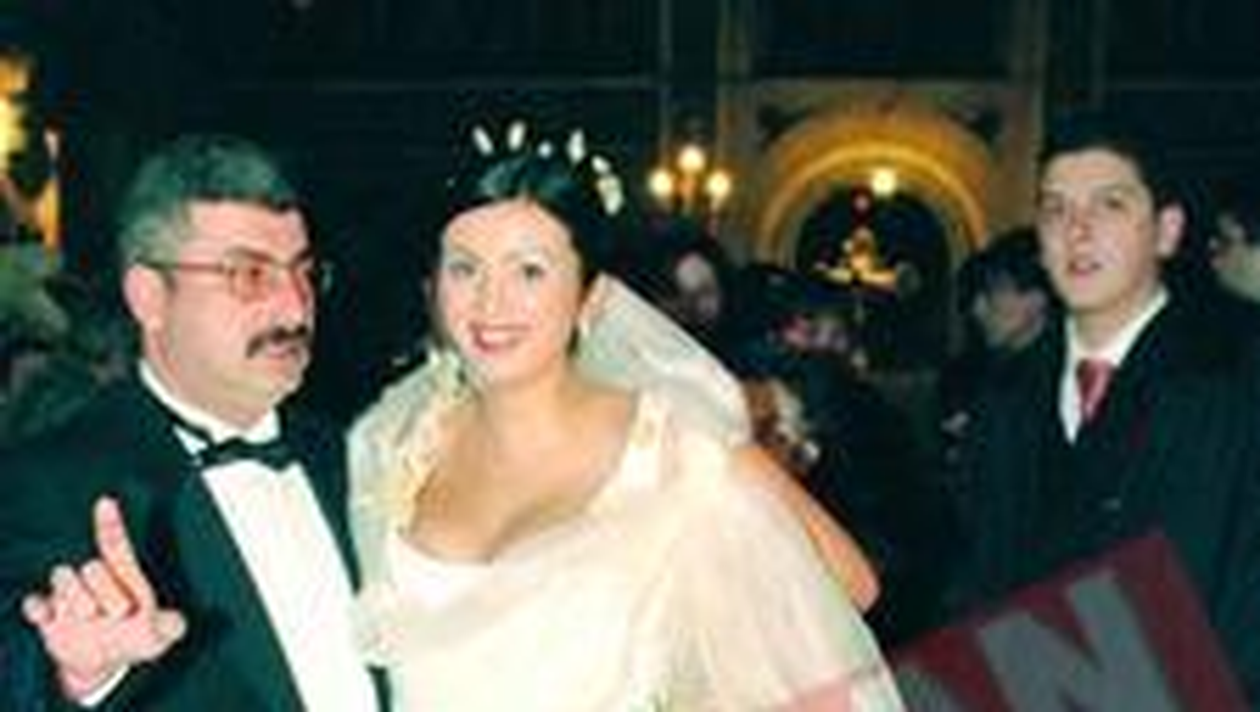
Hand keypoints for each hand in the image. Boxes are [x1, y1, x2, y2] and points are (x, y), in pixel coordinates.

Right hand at [21, 496, 186, 699]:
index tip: (107, 502)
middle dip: (104, 588)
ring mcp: (68, 595)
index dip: (110, 523)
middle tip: (119, 613)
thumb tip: (177, 624)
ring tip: (89, 616)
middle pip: (92, 566)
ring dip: (75, 597)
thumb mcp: (159, 635)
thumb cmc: (135, 638)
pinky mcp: (47, 614)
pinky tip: (47, 615)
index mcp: (122, 576)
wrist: (101, 663)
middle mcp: (93, 579)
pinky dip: (38, 606)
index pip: (115, 545)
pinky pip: (35, 602)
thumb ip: (170, 626)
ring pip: (62, 576)